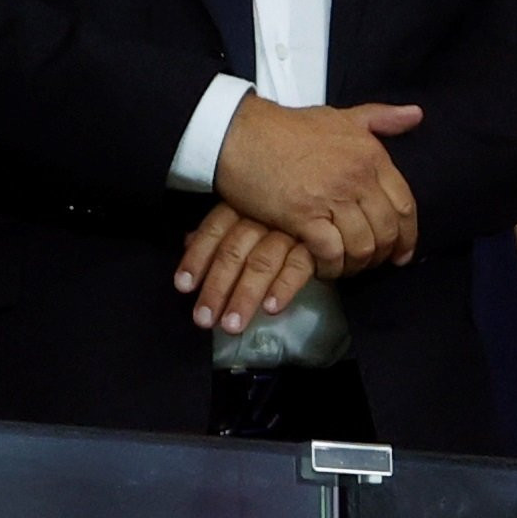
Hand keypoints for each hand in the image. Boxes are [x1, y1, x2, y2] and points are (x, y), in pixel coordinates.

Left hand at [177, 204, 320, 334]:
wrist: (334, 192)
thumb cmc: (287, 206)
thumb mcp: (252, 206)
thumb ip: (222, 227)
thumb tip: (187, 241)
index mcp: (244, 205)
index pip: (214, 230)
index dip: (197, 258)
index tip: (182, 287)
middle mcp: (263, 216)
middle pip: (234, 252)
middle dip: (217, 287)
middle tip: (203, 320)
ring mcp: (290, 230)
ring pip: (261, 262)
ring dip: (245, 295)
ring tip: (232, 325)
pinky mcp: (318, 244)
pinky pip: (298, 265)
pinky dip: (284, 286)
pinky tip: (271, 308)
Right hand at [214, 92, 422, 277]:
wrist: (240, 134)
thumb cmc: (287, 128)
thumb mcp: (341, 116)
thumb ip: (381, 118)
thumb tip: (416, 115)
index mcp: (371, 155)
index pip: (405, 204)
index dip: (407, 234)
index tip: (402, 252)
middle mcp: (358, 177)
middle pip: (386, 230)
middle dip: (382, 253)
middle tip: (369, 263)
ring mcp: (332, 197)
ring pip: (362, 245)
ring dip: (356, 263)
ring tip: (345, 266)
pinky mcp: (304, 216)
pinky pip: (332, 253)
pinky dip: (331, 266)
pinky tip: (324, 267)